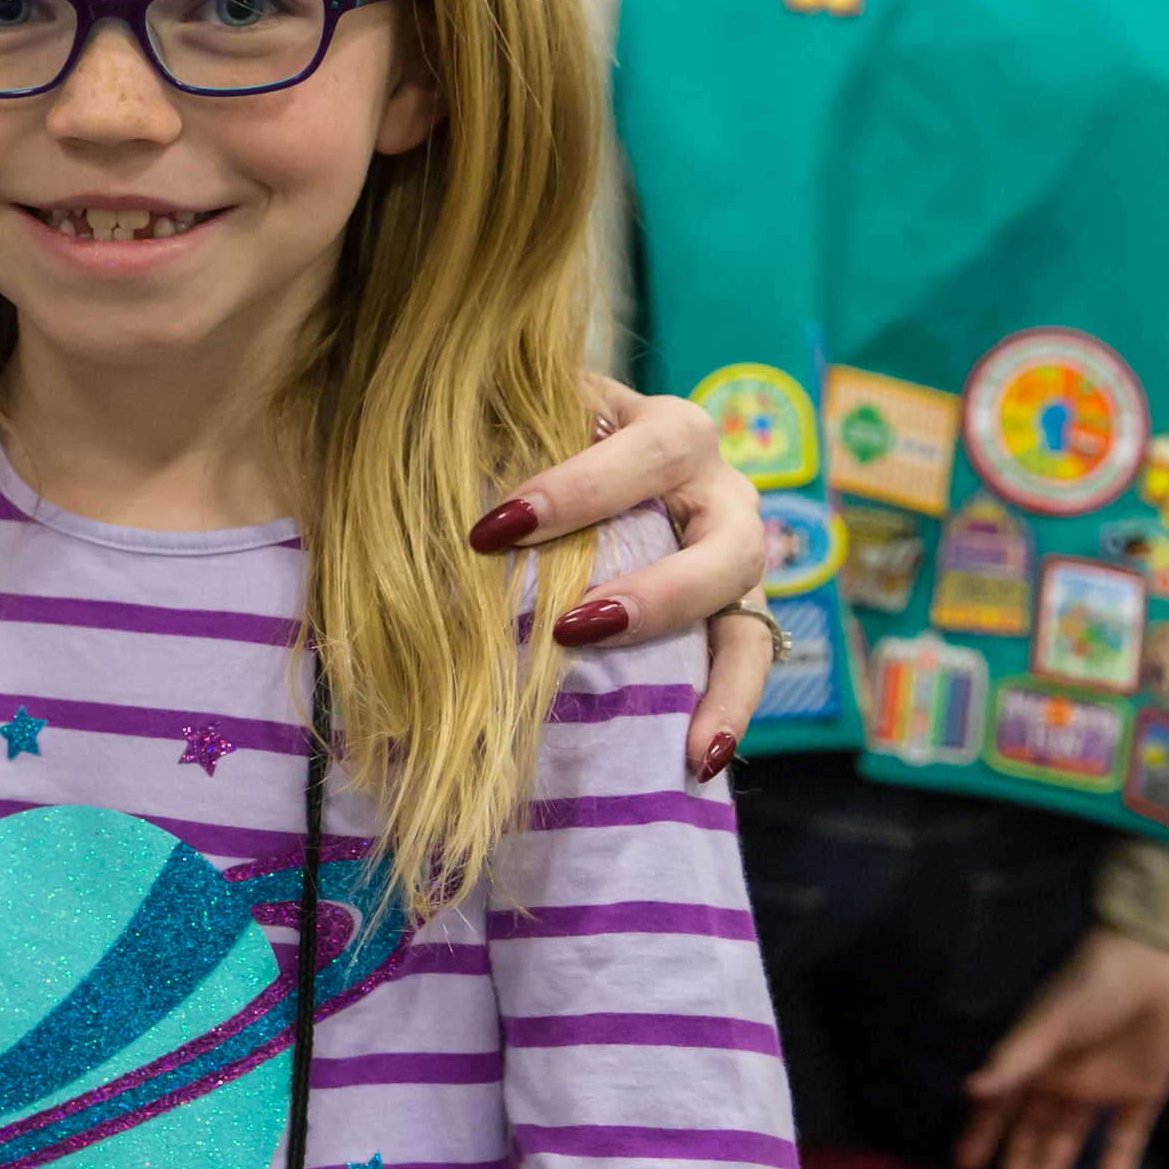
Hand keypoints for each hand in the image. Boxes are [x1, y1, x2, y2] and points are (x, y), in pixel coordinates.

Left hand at [470, 376, 769, 779]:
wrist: (590, 444)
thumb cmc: (545, 430)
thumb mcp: (529, 410)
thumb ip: (499, 419)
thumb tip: (419, 451)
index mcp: (669, 430)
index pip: (644, 454)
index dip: (576, 490)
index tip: (492, 531)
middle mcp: (720, 489)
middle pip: (727, 539)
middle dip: (657, 592)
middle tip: (574, 629)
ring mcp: (736, 554)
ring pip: (749, 613)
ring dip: (717, 676)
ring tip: (681, 736)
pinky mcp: (737, 608)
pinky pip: (748, 661)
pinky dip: (729, 710)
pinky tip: (699, 758)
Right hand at [957, 927, 1168, 1168]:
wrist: (1149, 968)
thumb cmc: (1087, 989)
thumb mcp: (1047, 1024)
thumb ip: (1013, 1060)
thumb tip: (970, 1090)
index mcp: (1033, 1064)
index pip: (999, 1109)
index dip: (981, 1136)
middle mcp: (1060, 1082)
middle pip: (1034, 1132)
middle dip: (1019, 1164)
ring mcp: (1100, 1090)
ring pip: (1072, 1139)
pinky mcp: (1141, 1094)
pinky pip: (1127, 1135)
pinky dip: (1120, 1160)